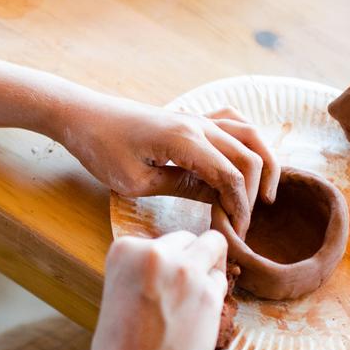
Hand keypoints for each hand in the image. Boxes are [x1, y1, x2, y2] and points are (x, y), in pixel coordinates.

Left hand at [58, 94, 279, 236]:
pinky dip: (247, 140)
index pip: (231, 177)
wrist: (82, 115)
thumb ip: (182, 188)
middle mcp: (197, 124)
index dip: (241, 208)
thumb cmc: (101, 149)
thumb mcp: (136, 182)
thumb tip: (218, 201)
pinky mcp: (189, 117)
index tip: (237, 234)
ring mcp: (195, 117)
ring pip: (249, 134)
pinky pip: (231, 121)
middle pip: (248, 156)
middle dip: (255, 193)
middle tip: (246, 224)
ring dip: (264, 163)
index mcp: (185, 141)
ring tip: (267, 194)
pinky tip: (247, 158)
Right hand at [75, 231, 227, 349]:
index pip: (156, 240)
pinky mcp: (211, 294)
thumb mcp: (117, 295)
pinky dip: (215, 293)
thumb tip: (168, 260)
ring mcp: (186, 271)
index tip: (154, 289)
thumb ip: (140, 272)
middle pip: (187, 238)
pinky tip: (200, 316)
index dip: (160, 264)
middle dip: (187, 259)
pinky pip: (221, 279)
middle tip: (180, 292)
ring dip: (208, 266)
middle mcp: (155, 252)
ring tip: (195, 297)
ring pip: (214, 245)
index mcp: (125, 250)